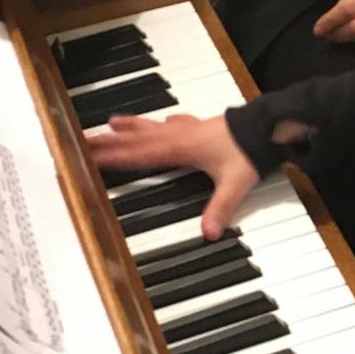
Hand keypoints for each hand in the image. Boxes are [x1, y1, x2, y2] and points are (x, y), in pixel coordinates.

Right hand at [84, 112, 258, 236]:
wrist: (269, 126)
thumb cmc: (250, 150)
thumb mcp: (235, 184)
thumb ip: (220, 209)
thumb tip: (208, 233)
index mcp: (180, 148)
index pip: (139, 154)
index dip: (114, 157)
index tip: (88, 156)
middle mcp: (180, 136)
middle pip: (138, 139)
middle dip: (111, 141)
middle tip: (85, 139)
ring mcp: (190, 129)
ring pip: (154, 127)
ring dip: (133, 126)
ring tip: (112, 122)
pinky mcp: (203, 127)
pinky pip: (175, 124)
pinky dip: (164, 123)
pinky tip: (165, 120)